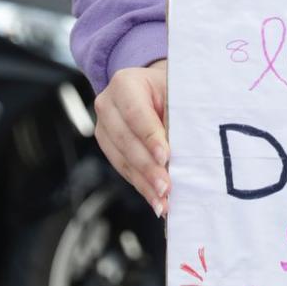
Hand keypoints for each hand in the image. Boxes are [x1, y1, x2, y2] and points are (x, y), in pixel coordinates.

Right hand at [94, 60, 169, 217]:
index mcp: (125, 83)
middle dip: (147, 167)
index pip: (136, 114)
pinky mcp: (107, 145)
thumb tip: (182, 153)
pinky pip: (123, 168)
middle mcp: (107, 104)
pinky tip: (155, 200)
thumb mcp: (177, 93)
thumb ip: (176, 118)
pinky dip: (141, 185)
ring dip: (144, 183)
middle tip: (166, 188)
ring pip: (122, 159)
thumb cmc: (172, 87)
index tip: (165, 157)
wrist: (156, 86)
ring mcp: (103, 126)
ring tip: (162, 201)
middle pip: (126, 140)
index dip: (150, 137)